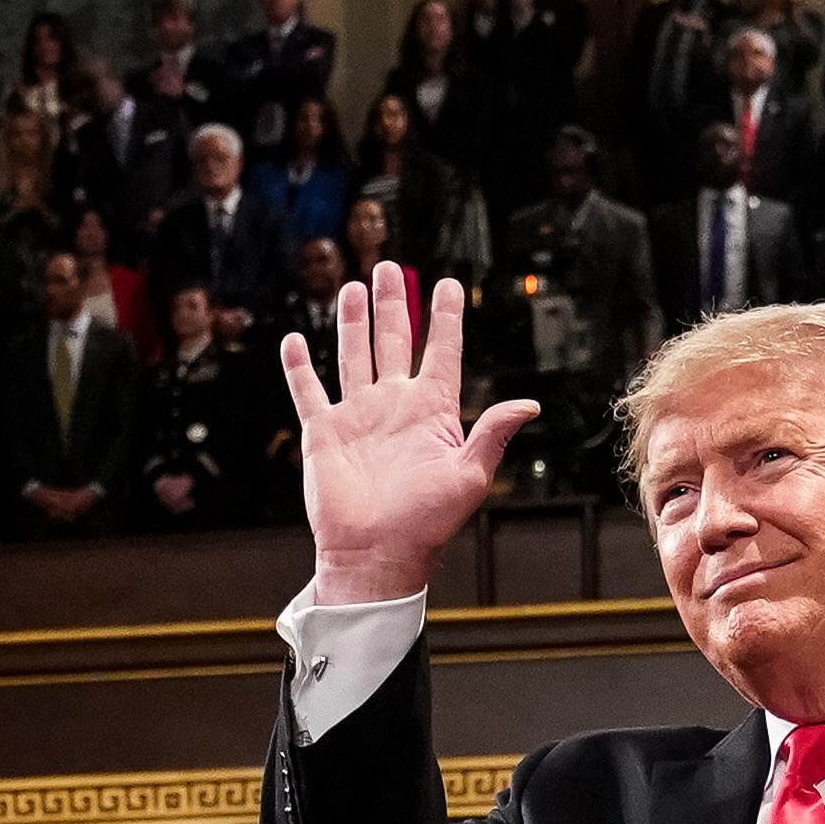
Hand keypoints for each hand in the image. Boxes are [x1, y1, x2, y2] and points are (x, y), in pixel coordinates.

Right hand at [282, 267, 536, 604]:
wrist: (376, 555)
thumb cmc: (426, 524)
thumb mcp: (470, 477)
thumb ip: (493, 435)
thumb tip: (529, 405)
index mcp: (433, 411)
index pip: (443, 352)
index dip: (446, 318)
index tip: (448, 285)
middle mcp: (395, 406)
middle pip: (395, 341)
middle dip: (393, 303)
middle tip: (391, 268)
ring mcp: (359, 416)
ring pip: (354, 355)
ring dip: (354, 322)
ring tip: (354, 287)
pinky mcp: (324, 433)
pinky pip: (309, 391)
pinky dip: (300, 366)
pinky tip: (295, 340)